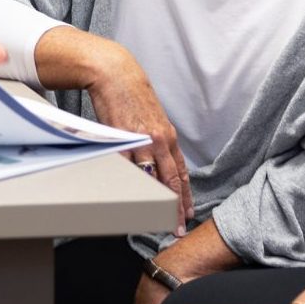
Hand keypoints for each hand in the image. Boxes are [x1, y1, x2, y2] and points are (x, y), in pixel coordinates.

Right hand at [86, 56, 191, 228]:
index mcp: (168, 136)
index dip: (186, 195)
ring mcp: (140, 142)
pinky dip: (130, 186)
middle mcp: (159, 141)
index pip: (181, 173)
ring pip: (150, 179)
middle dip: (175, 207)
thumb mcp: (154, 119)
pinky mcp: (120, 140)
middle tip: (177, 227)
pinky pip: (126, 169)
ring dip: (154, 202)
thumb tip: (161, 161)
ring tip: (155, 220)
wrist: (116, 76)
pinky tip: (132, 201)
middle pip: (170, 181)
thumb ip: (159, 140)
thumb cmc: (133, 96)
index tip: (187, 213)